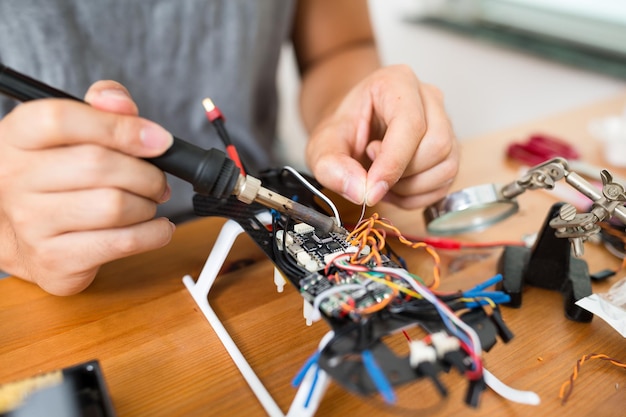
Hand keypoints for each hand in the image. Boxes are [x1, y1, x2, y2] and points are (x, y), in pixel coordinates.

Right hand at [0, 81, 174, 294]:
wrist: (22, 236)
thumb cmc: (57, 178)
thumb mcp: (70, 135)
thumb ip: (100, 110)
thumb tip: (120, 102)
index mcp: (17, 138)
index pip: (60, 119)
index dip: (119, 127)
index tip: (157, 140)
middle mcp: (15, 180)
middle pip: (99, 164)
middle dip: (146, 172)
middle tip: (156, 180)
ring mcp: (32, 224)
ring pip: (116, 206)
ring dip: (148, 204)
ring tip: (147, 203)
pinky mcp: (56, 260)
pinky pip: (123, 242)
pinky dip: (154, 233)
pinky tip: (155, 227)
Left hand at [305, 65, 458, 208]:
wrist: (353, 132)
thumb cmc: (344, 130)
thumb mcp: (322, 146)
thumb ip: (332, 166)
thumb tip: (361, 190)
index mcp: (397, 83)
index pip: (411, 124)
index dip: (393, 163)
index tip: (371, 189)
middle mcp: (429, 98)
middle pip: (436, 146)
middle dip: (401, 173)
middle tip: (371, 170)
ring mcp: (445, 124)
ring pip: (445, 167)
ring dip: (409, 187)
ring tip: (381, 177)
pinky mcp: (450, 151)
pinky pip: (445, 183)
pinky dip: (417, 196)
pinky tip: (395, 187)